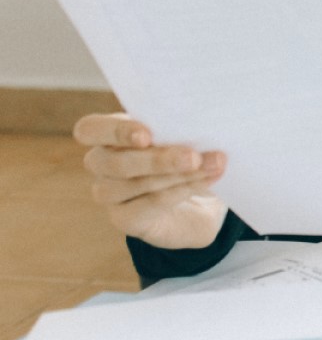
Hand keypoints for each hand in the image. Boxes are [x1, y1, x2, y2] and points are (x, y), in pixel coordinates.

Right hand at [72, 113, 228, 248]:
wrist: (199, 201)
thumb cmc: (186, 154)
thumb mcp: (183, 135)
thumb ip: (180, 126)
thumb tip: (205, 121)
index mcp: (109, 134)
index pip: (89, 130)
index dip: (114, 132)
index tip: (147, 135)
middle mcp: (101, 164)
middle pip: (114, 163)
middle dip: (158, 159)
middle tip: (193, 156)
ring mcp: (109, 194)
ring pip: (135, 184)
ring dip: (179, 175)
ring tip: (214, 164)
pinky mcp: (125, 218)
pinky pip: (150, 204)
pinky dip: (181, 191)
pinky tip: (206, 181)